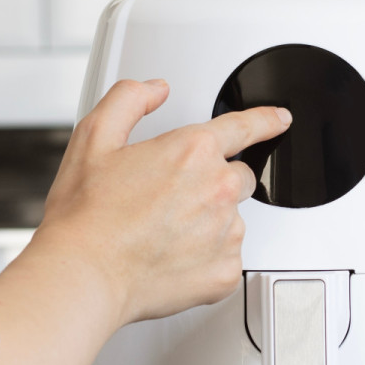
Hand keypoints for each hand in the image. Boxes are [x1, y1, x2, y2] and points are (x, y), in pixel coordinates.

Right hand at [36, 78, 289, 324]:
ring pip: (233, 220)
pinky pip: (227, 258)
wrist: (85, 275)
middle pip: (239, 177)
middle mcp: (219, 189)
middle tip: (170, 202)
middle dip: (212, 184)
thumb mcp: (94, 137)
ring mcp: (227, 232)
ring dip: (209, 223)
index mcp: (193, 151)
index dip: (265, 120)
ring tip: (163, 234)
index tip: (279, 120)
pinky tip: (172, 259)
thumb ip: (130, 100)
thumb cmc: (87, 215)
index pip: (244, 127)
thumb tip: (156, 90)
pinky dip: (206, 259)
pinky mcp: (226, 271)